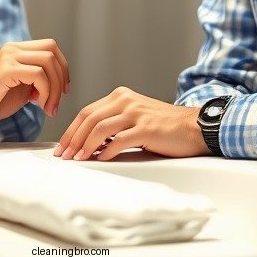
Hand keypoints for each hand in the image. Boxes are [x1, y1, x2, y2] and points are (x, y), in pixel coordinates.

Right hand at [0, 39, 70, 120]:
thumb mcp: (18, 88)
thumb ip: (35, 81)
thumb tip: (56, 84)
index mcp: (14, 49)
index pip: (49, 47)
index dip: (62, 66)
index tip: (63, 89)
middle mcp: (11, 48)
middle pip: (52, 50)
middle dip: (62, 76)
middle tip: (57, 100)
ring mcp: (8, 56)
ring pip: (48, 61)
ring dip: (55, 88)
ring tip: (49, 108)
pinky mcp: (5, 69)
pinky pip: (38, 75)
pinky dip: (46, 92)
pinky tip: (39, 106)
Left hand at [54, 87, 208, 160]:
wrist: (195, 126)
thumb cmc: (164, 127)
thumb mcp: (135, 118)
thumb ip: (113, 125)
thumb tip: (88, 145)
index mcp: (120, 96)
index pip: (87, 111)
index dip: (71, 130)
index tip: (62, 147)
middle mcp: (126, 100)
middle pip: (89, 118)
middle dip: (73, 138)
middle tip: (64, 156)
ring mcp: (136, 113)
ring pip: (100, 128)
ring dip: (85, 145)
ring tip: (77, 159)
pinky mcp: (146, 128)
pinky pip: (119, 140)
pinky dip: (105, 151)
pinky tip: (99, 160)